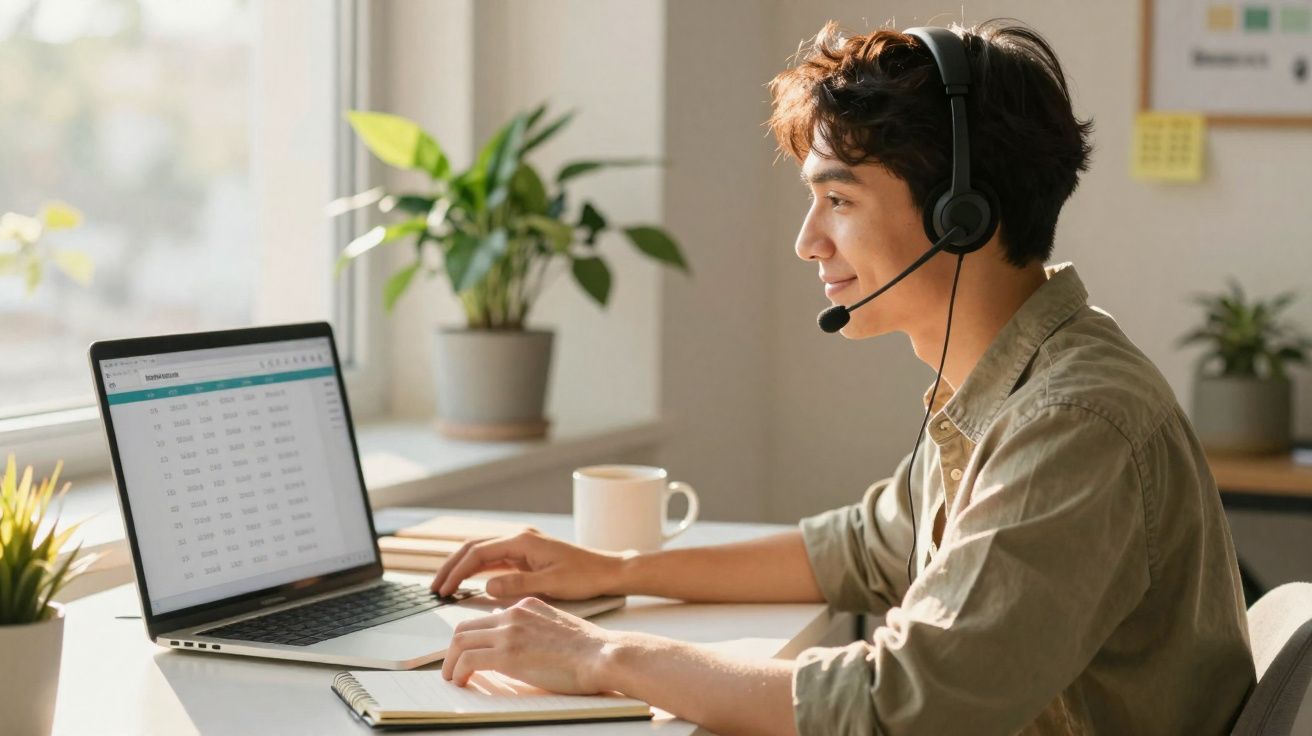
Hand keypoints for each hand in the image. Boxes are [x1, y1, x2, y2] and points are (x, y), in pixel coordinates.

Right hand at [430, 530, 628, 598]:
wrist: (607, 570)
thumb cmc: (584, 577)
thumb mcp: (551, 584)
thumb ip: (517, 585)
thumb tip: (486, 586)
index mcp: (522, 540)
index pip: (479, 552)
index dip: (458, 571)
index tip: (444, 589)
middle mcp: (519, 538)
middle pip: (473, 547)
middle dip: (451, 566)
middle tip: (434, 587)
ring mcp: (521, 545)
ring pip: (481, 552)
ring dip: (461, 566)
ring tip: (444, 585)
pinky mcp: (525, 554)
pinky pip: (493, 559)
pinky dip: (476, 570)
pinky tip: (467, 583)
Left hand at [441, 597, 615, 693]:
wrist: (602, 654)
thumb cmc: (589, 649)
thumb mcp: (557, 626)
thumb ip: (534, 628)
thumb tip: (518, 640)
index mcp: (527, 605)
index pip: (487, 618)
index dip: (472, 637)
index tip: (468, 652)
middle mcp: (514, 613)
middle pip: (467, 626)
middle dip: (454, 649)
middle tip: (452, 666)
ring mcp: (509, 632)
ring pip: (461, 641)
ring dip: (450, 662)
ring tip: (452, 677)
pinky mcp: (507, 654)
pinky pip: (468, 661)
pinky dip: (457, 672)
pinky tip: (461, 681)